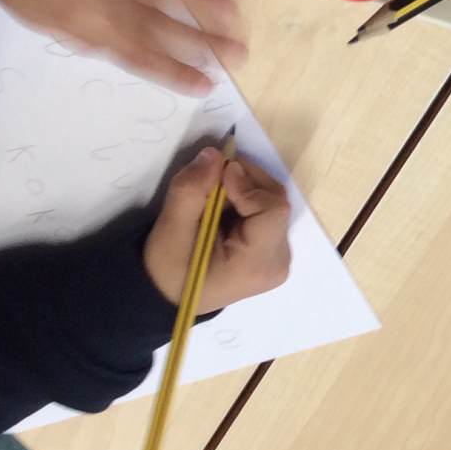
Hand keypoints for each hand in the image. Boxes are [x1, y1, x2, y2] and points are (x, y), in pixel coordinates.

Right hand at [142, 147, 291, 312]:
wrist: (170, 295)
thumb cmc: (170, 269)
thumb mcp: (171, 229)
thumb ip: (191, 189)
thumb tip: (215, 154)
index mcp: (256, 264)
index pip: (272, 210)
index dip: (247, 186)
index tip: (217, 176)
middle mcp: (278, 261)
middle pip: (274, 201)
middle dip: (244, 181)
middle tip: (210, 179)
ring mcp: (280, 255)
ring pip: (272, 201)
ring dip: (244, 188)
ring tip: (212, 196)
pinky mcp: (275, 247)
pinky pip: (267, 210)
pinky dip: (246, 198)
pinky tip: (222, 208)